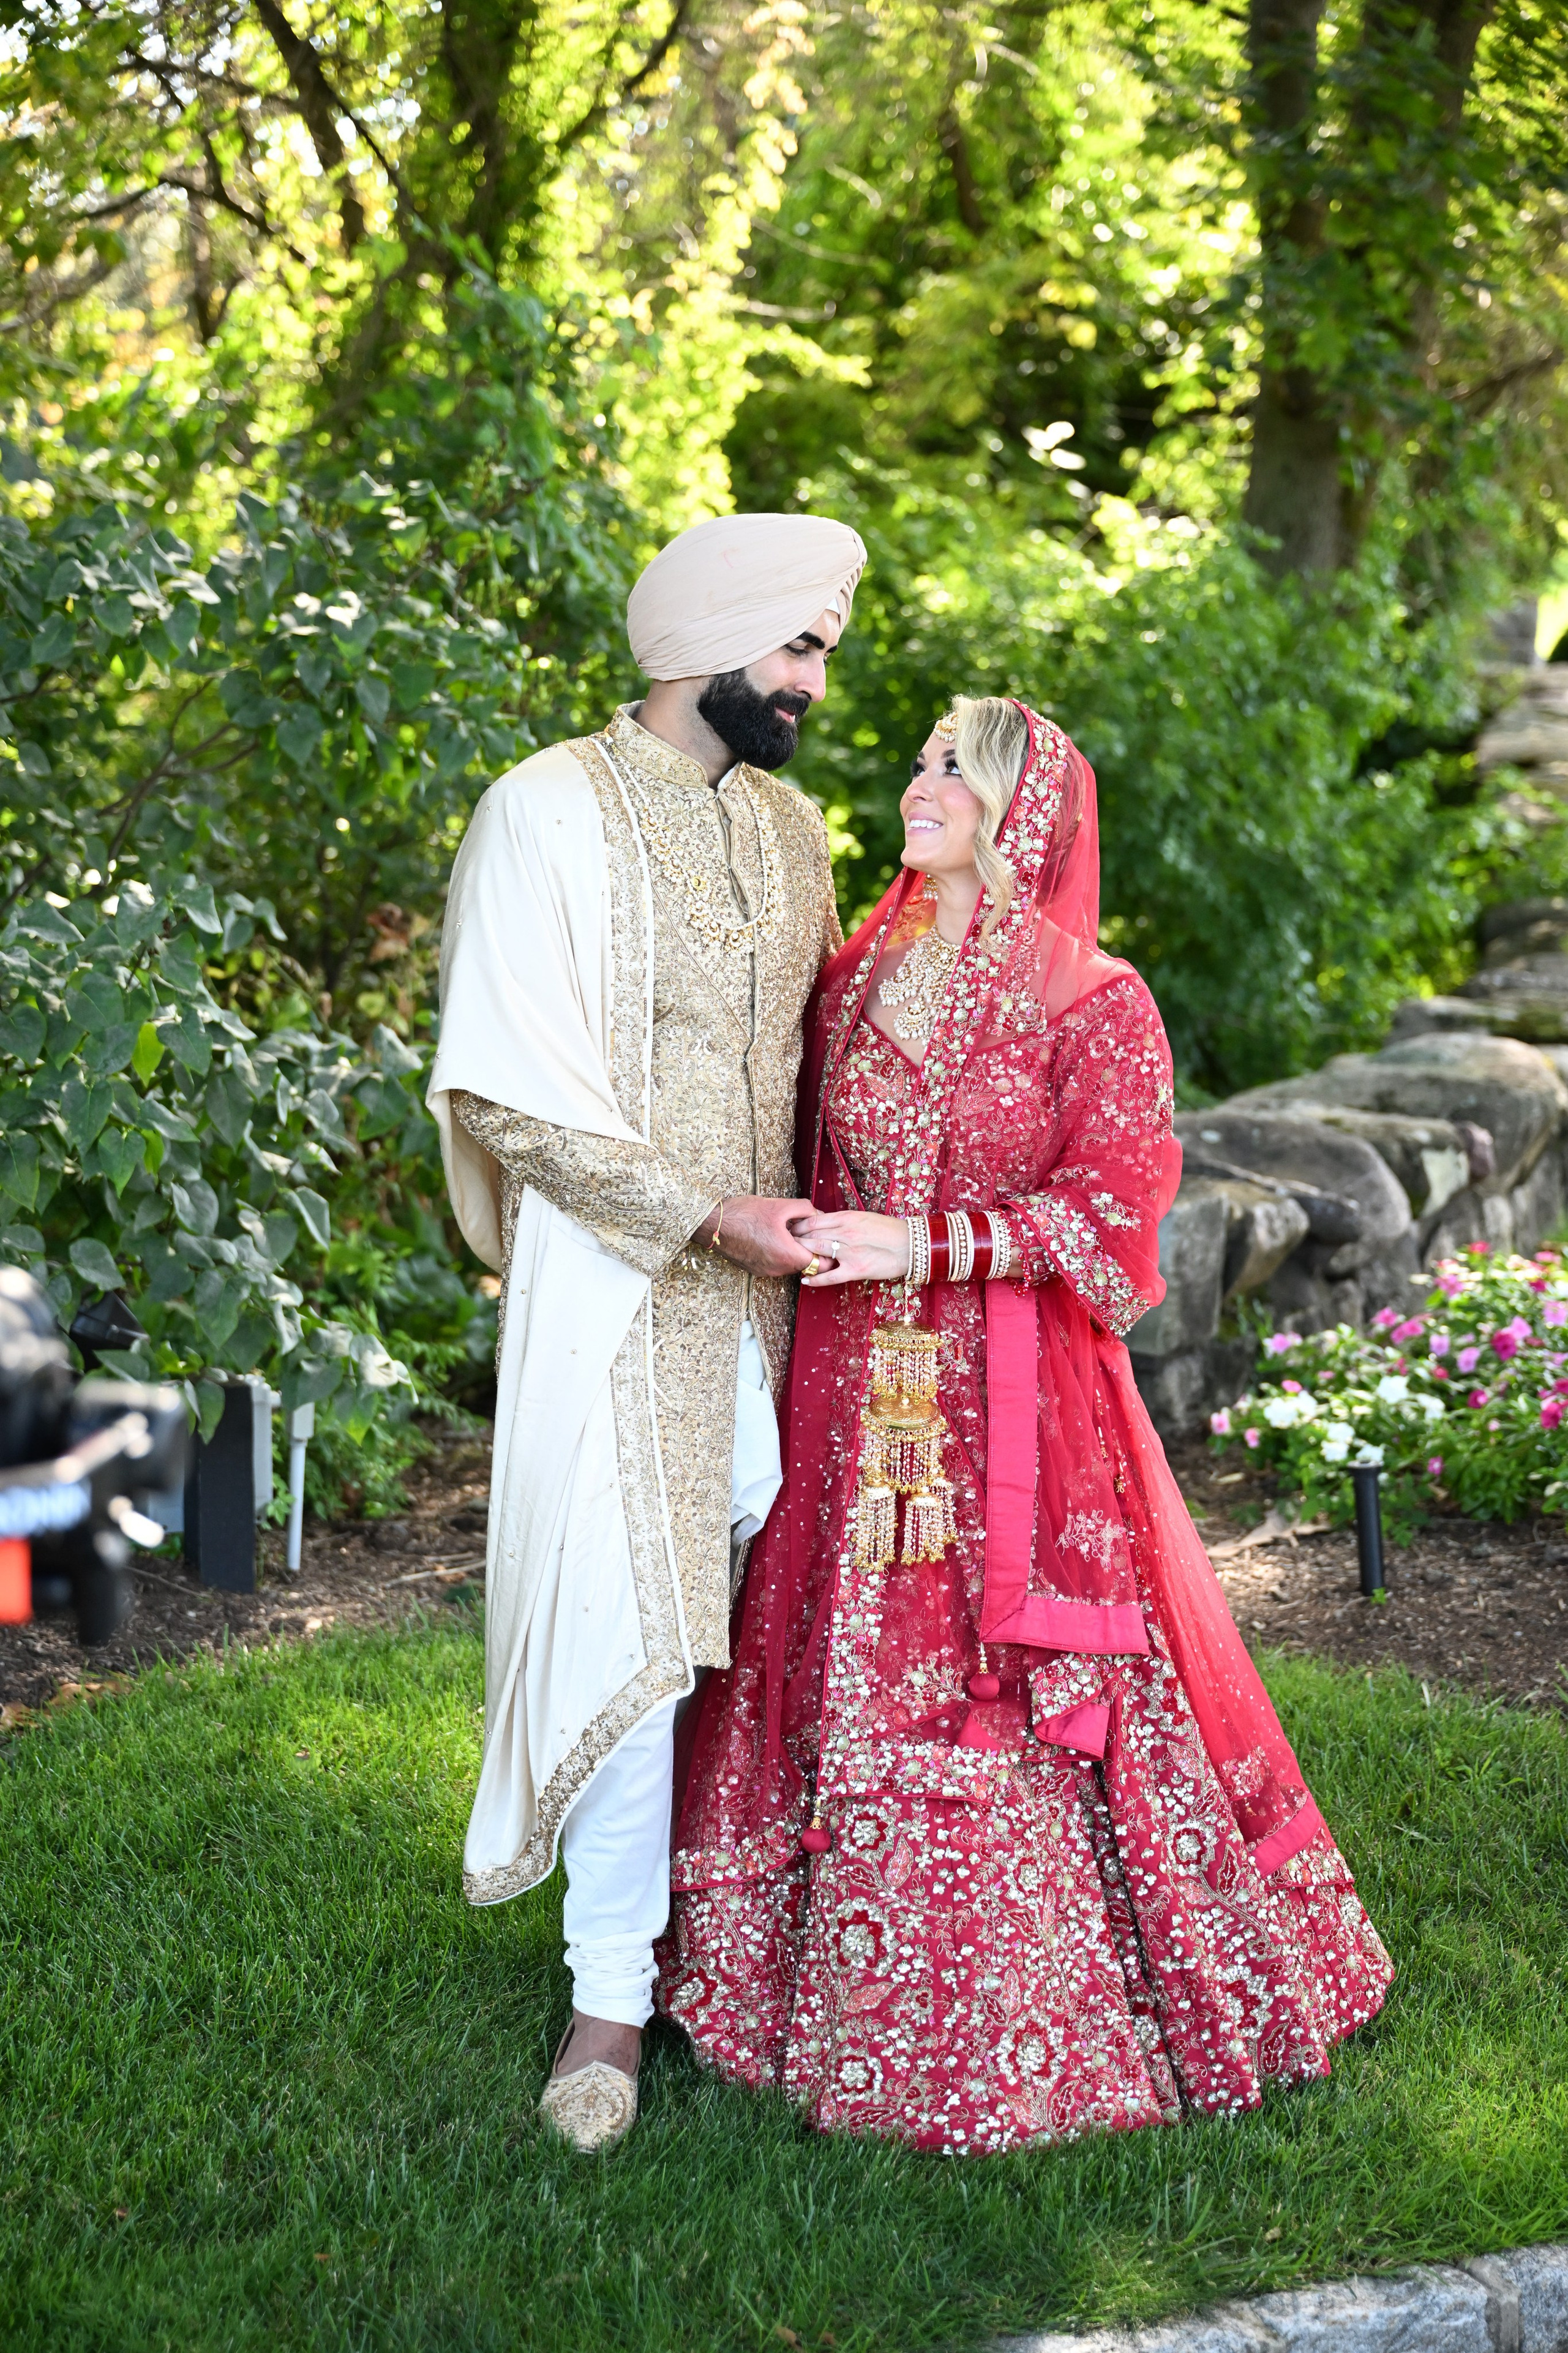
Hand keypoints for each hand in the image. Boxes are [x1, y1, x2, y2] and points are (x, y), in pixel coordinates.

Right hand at [695, 1196, 818, 1276]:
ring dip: (793, 1250)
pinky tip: (773, 1236)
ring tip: (787, 1230)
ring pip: (790, 1264)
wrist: (713, 1225)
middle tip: (805, 1229)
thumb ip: (805, 1209)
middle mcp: (778, 1269)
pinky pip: (776, 1264)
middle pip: (806, 1265)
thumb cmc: (744, 1214)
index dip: (826, 1250)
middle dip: (809, 1248)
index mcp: (788, 1255)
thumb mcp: (779, 1205)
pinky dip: (780, 1253)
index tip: (824, 1237)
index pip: (821, 1264)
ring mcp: (766, 1271)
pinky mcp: (756, 1269)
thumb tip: (818, 1214)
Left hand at [791, 1209, 911, 1286]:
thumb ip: (843, 1221)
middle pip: (811, 1236)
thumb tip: (823, 1223)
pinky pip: (830, 1276)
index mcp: (847, 1218)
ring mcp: (850, 1253)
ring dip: (801, 1256)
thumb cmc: (889, 1230)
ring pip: (817, 1253)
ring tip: (792, 1258)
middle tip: (784, 1243)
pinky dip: (815, 1279)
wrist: (911, 1245)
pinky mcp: (856, 1270)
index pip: (813, 1221)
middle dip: (795, 1240)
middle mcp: (846, 1234)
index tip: (790, 1229)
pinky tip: (805, 1280)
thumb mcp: (864, 1217)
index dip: (798, 1226)